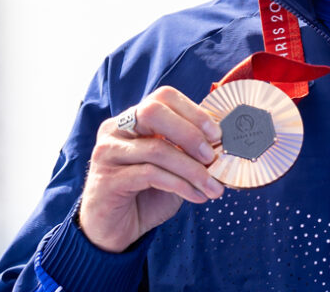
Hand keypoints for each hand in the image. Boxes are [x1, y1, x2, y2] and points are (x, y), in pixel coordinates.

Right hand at [78, 86, 224, 252]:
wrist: (113, 232)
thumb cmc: (144, 197)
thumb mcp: (171, 169)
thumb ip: (187, 151)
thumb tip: (221, 144)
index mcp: (131, 120)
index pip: (162, 97)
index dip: (194, 111)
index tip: (217, 134)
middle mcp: (115, 130)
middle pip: (153, 112)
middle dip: (190, 133)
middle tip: (212, 157)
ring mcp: (108, 153)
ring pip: (156, 149)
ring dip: (192, 169)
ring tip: (213, 187)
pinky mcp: (107, 179)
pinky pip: (150, 175)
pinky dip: (180, 185)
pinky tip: (196, 196)